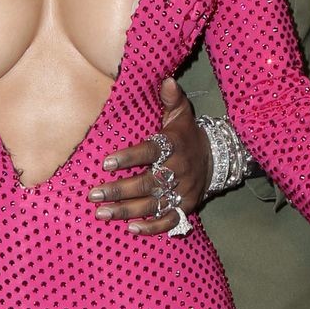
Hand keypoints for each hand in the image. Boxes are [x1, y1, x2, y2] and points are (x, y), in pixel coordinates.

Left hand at [89, 78, 211, 234]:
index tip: (107, 163)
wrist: (215, 158)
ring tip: (102, 213)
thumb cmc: (186, 135)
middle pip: (147, 183)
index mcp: (173, 146)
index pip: (151, 151)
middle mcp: (178, 170)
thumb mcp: (181, 114)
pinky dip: (152, 227)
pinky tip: (131, 229)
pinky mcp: (185, 207)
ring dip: (127, 211)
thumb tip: (166, 79)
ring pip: (153, 204)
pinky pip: (169, 220)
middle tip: (94, 194)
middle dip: (119, 190)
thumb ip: (171, 99)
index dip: (129, 158)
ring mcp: (182, 191)